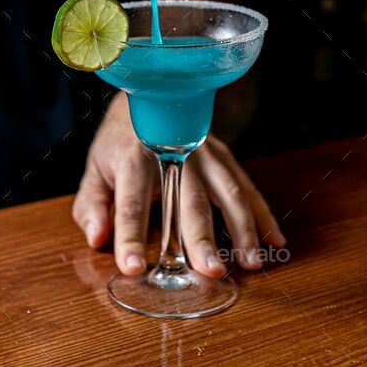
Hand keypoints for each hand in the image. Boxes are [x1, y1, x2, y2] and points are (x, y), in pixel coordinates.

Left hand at [73, 92, 285, 276]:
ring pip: (226, 191)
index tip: (133, 267)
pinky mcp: (222, 155)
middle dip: (199, 236)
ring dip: (241, 228)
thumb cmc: (119, 142)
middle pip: (187, 198)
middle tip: (209, 271)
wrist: (149, 96)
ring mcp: (202, 152)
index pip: (130, 202)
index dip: (130, 235)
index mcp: (132, 158)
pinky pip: (246, 186)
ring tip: (250, 263)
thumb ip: (92, 205)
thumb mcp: (95, 168)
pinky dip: (262, 214)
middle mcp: (172, 153)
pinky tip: (274, 240)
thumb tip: (98, 238)